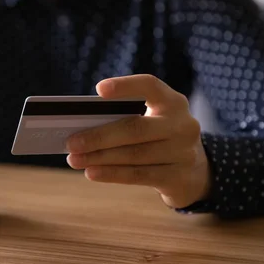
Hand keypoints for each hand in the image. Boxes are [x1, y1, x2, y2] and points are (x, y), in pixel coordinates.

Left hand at [66, 74, 211, 208]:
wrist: (193, 172)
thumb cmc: (157, 139)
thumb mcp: (151, 121)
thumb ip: (125, 118)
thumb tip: (82, 127)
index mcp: (173, 102)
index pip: (150, 86)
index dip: (126, 86)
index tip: (99, 90)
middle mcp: (183, 124)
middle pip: (136, 128)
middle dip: (100, 136)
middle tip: (71, 142)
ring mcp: (183, 152)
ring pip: (134, 155)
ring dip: (100, 158)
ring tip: (74, 160)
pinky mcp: (178, 177)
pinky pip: (139, 175)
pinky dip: (112, 174)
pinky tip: (91, 172)